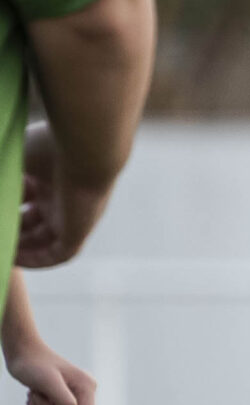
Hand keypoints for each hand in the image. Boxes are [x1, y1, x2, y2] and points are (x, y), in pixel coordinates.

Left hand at [5, 332, 96, 404]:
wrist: (23, 353)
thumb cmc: (34, 364)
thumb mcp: (49, 382)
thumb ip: (65, 401)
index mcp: (87, 388)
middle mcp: (84, 393)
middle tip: (35, 398)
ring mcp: (74, 396)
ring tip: (33, 395)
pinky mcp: (63, 398)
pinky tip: (33, 397)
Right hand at [15, 123, 110, 268]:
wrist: (86, 149)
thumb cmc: (47, 145)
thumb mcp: (9, 161)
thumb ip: (0, 176)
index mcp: (50, 172)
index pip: (23, 194)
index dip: (3, 205)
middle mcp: (63, 194)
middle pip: (32, 219)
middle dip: (8, 228)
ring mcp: (72, 213)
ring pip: (44, 239)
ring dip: (19, 247)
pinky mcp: (80, 229)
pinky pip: (59, 254)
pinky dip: (37, 259)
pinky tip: (14, 259)